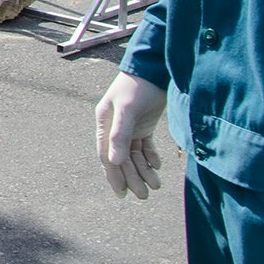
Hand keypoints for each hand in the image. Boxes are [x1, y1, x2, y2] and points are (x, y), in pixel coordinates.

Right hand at [95, 71, 166, 199]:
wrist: (154, 67)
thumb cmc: (137, 86)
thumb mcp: (127, 110)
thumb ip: (119, 136)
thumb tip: (113, 162)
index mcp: (105, 123)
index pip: (107, 155)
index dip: (114, 176)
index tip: (123, 194)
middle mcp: (115, 127)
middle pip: (122, 158)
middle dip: (133, 178)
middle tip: (145, 195)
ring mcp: (130, 126)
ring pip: (134, 155)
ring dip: (144, 170)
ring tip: (157, 185)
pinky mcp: (143, 124)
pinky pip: (144, 146)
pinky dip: (150, 157)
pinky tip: (158, 166)